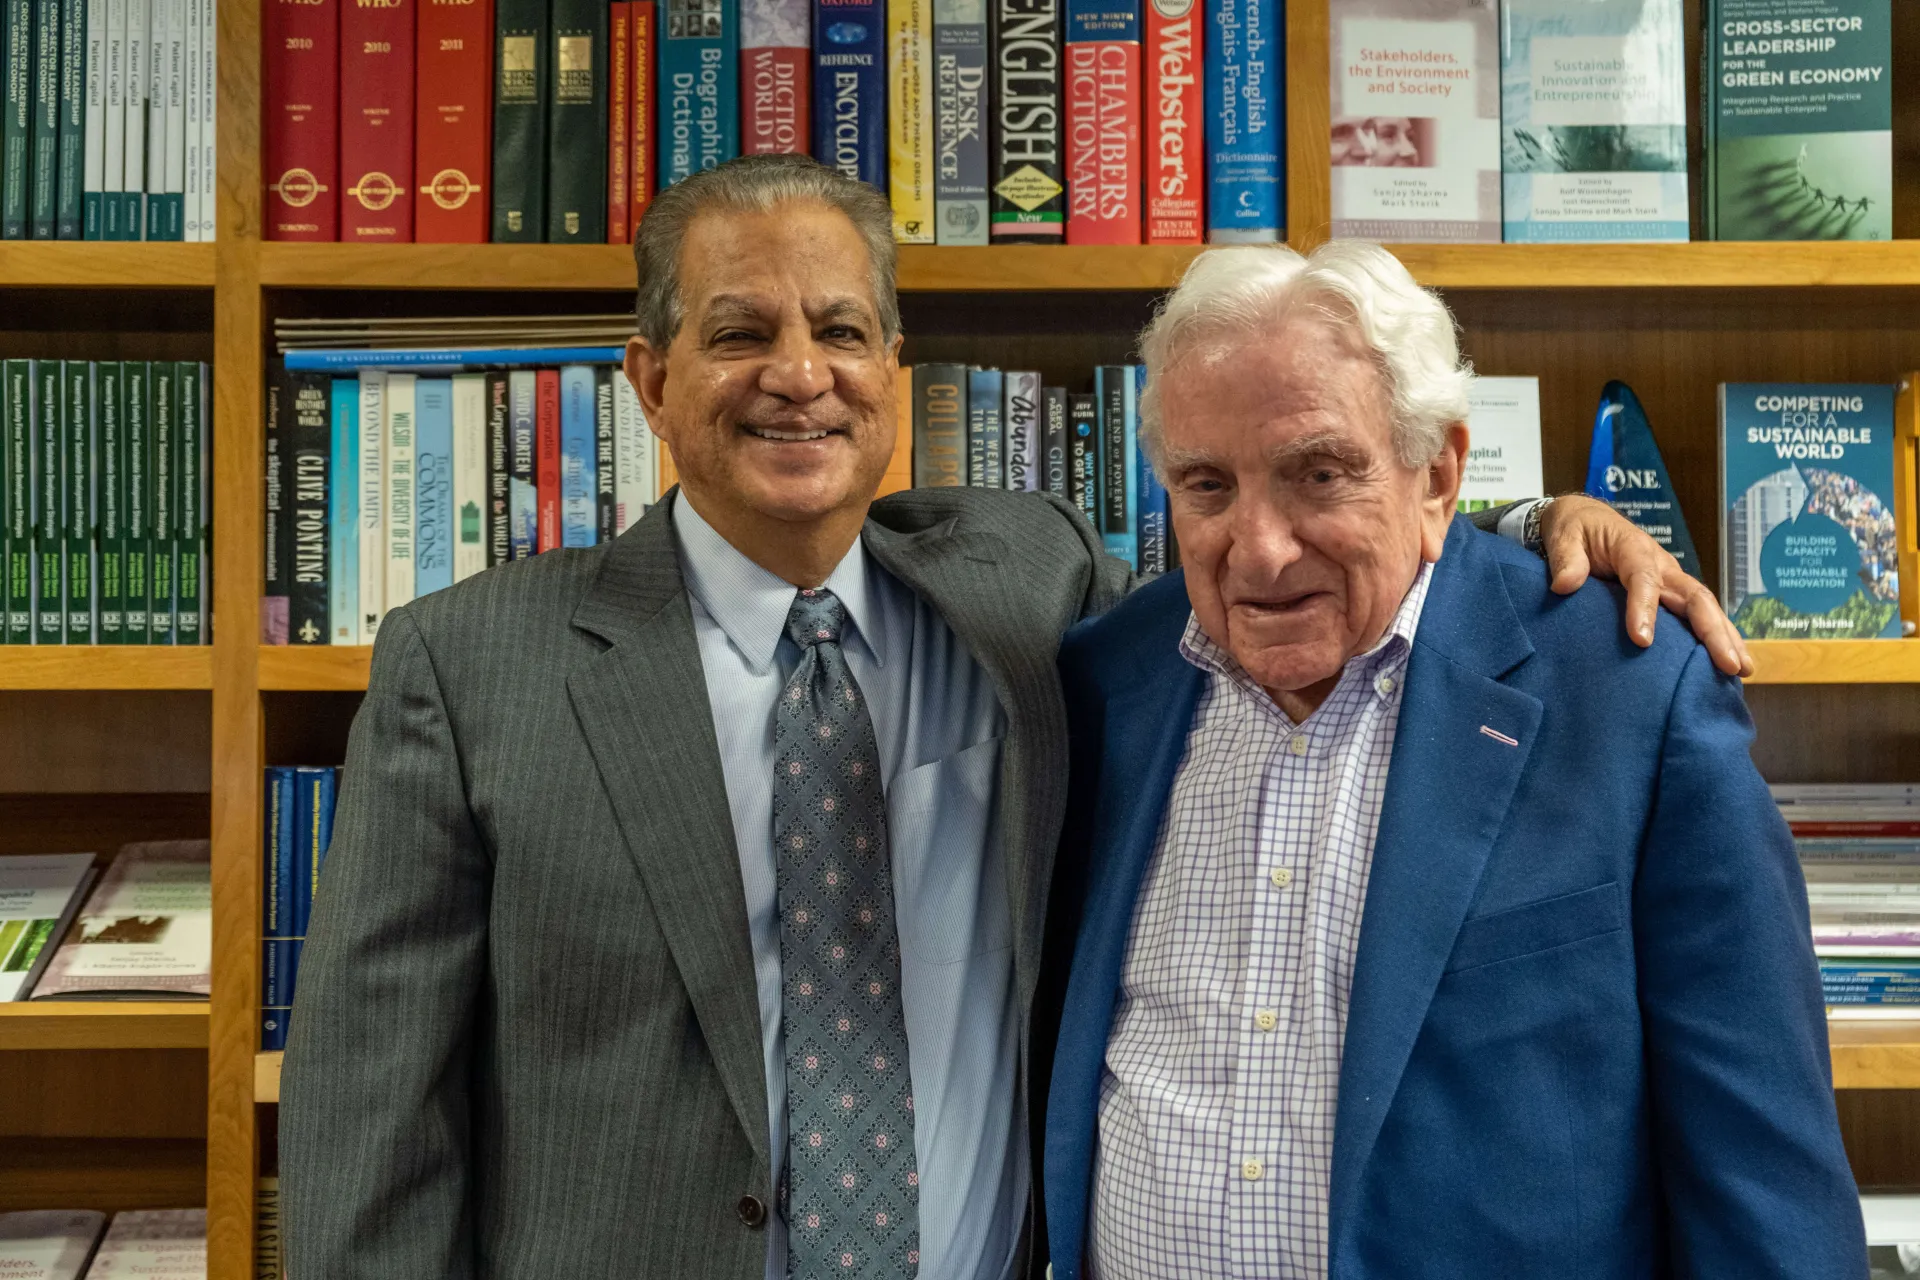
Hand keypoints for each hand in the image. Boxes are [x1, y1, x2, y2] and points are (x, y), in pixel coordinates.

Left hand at [1540, 495, 1752, 677]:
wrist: (1585, 521)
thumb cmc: (1575, 530)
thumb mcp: (1564, 537)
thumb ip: (1566, 559)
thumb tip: (1565, 584)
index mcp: (1634, 549)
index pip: (1644, 578)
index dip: (1645, 608)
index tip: (1642, 640)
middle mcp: (1661, 566)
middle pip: (1694, 596)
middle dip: (1712, 630)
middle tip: (1727, 663)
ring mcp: (1671, 581)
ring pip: (1704, 608)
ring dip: (1725, 638)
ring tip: (1741, 670)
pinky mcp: (1671, 595)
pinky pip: (1697, 616)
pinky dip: (1716, 638)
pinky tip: (1728, 666)